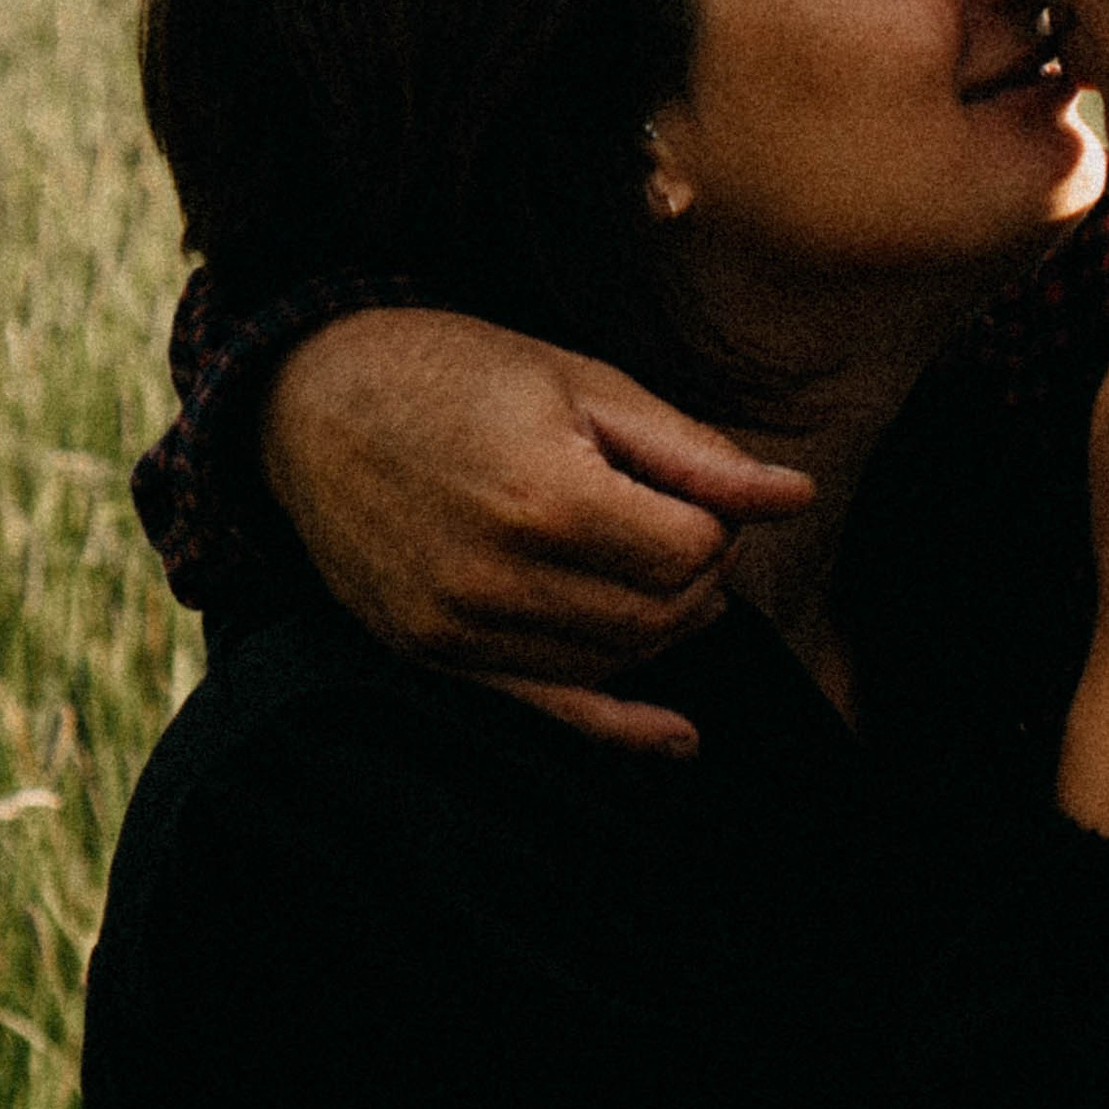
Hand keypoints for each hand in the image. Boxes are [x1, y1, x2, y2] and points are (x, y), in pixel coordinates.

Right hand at [261, 311, 813, 755]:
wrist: (311, 400)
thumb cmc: (455, 372)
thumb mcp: (584, 384)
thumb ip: (694, 454)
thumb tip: (797, 496)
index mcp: (548, 499)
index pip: (693, 552)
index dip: (718, 522)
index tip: (694, 487)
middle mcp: (500, 578)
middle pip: (663, 615)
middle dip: (698, 576)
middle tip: (684, 523)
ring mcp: (460, 628)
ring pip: (617, 661)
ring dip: (663, 626)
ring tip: (657, 568)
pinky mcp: (435, 655)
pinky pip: (548, 711)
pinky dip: (620, 728)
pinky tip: (677, 736)